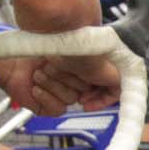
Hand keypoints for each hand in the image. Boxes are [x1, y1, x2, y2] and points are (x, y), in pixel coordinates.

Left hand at [3, 53, 122, 115]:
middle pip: (85, 95)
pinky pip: (54, 109)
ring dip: (54, 85)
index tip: (91, 98)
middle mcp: (77, 79)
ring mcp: (60, 89)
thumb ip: (113, 74)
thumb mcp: (95, 55)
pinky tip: (36, 84)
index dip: (101, 98)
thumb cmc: (59, 41)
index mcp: (91, 68)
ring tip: (43, 70)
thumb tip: (122, 87)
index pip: (107, 92)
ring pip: (69, 101)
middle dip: (70, 82)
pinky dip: (45, 96)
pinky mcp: (45, 101)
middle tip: (61, 66)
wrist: (27, 43)